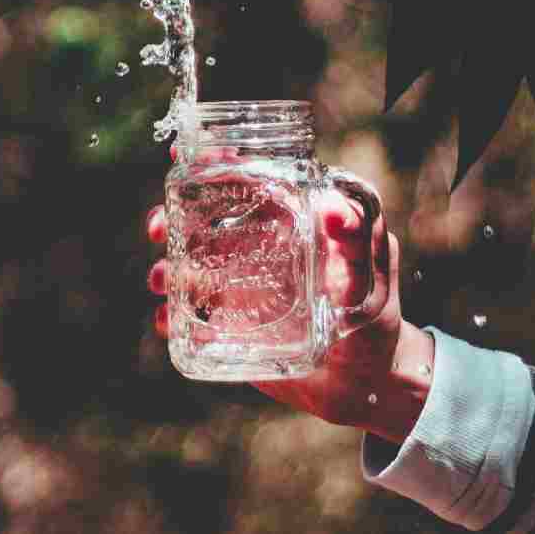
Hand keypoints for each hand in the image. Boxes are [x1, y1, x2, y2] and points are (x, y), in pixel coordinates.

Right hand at [146, 150, 433, 443]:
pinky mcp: (231, 328)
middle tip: (158, 228)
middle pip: (202, 224)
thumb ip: (362, 239)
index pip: (247, 183)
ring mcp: (241, 289)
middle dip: (171, 218)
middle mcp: (258, 251)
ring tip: (162, 279)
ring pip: (188, 267)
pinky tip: (166, 320)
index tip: (182, 154)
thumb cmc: (376, 316)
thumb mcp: (374, 275)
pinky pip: (191, 318)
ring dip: (165, 267)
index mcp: (289, 224)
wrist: (367, 381)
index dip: (214, 166)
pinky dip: (171, 316)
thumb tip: (334, 209)